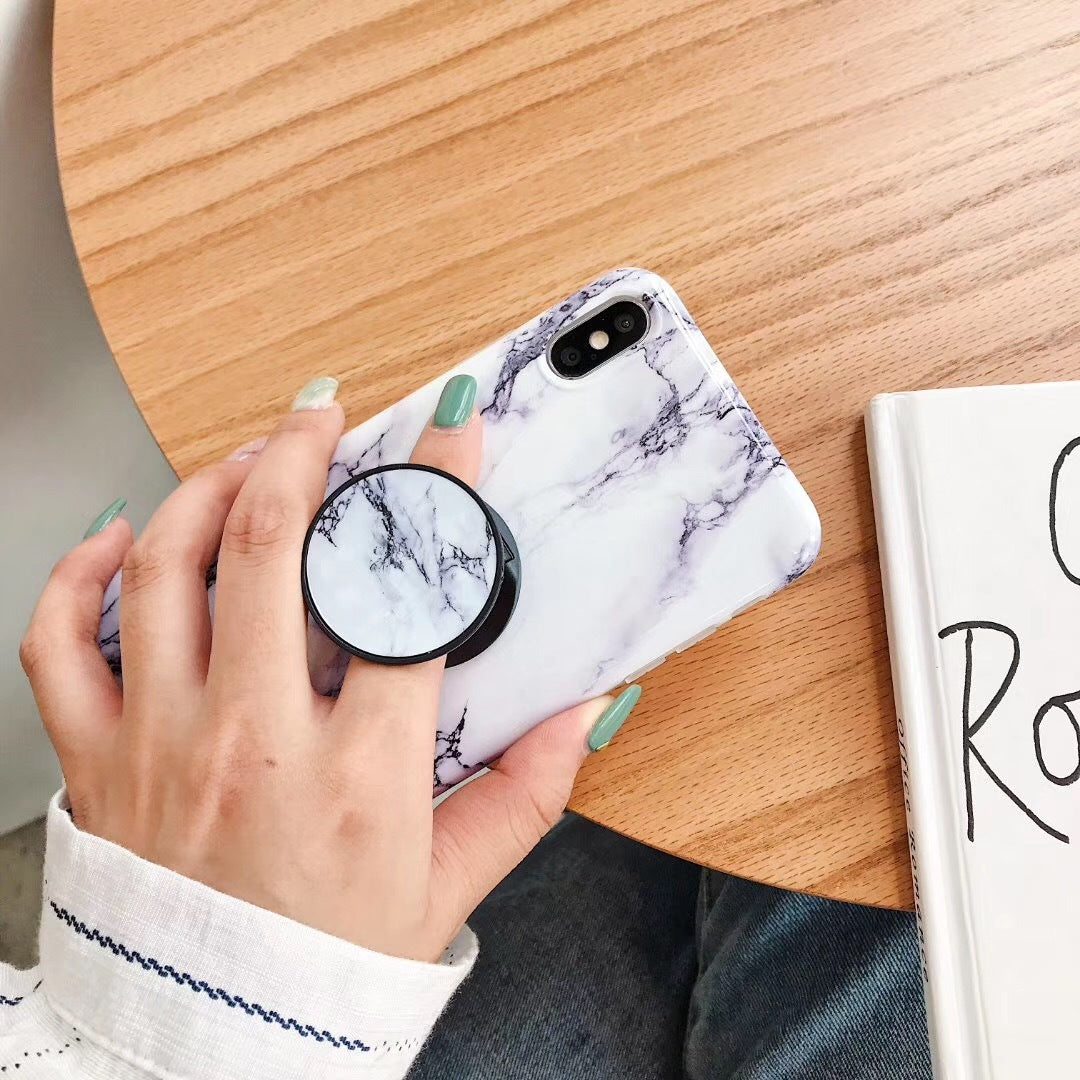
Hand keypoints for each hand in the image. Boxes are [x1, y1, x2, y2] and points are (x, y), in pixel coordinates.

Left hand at [19, 376, 638, 961]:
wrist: (218, 1046)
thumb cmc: (333, 965)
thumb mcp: (455, 883)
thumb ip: (531, 789)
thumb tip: (589, 708)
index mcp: (361, 771)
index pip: (407, 594)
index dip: (438, 492)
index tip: (452, 432)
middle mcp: (254, 742)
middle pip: (266, 544)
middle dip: (301, 452)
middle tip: (325, 416)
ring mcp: (161, 744)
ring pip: (161, 567)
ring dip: (204, 486)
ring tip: (244, 458)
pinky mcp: (97, 761)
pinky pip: (57, 640)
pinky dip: (77, 571)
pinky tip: (120, 535)